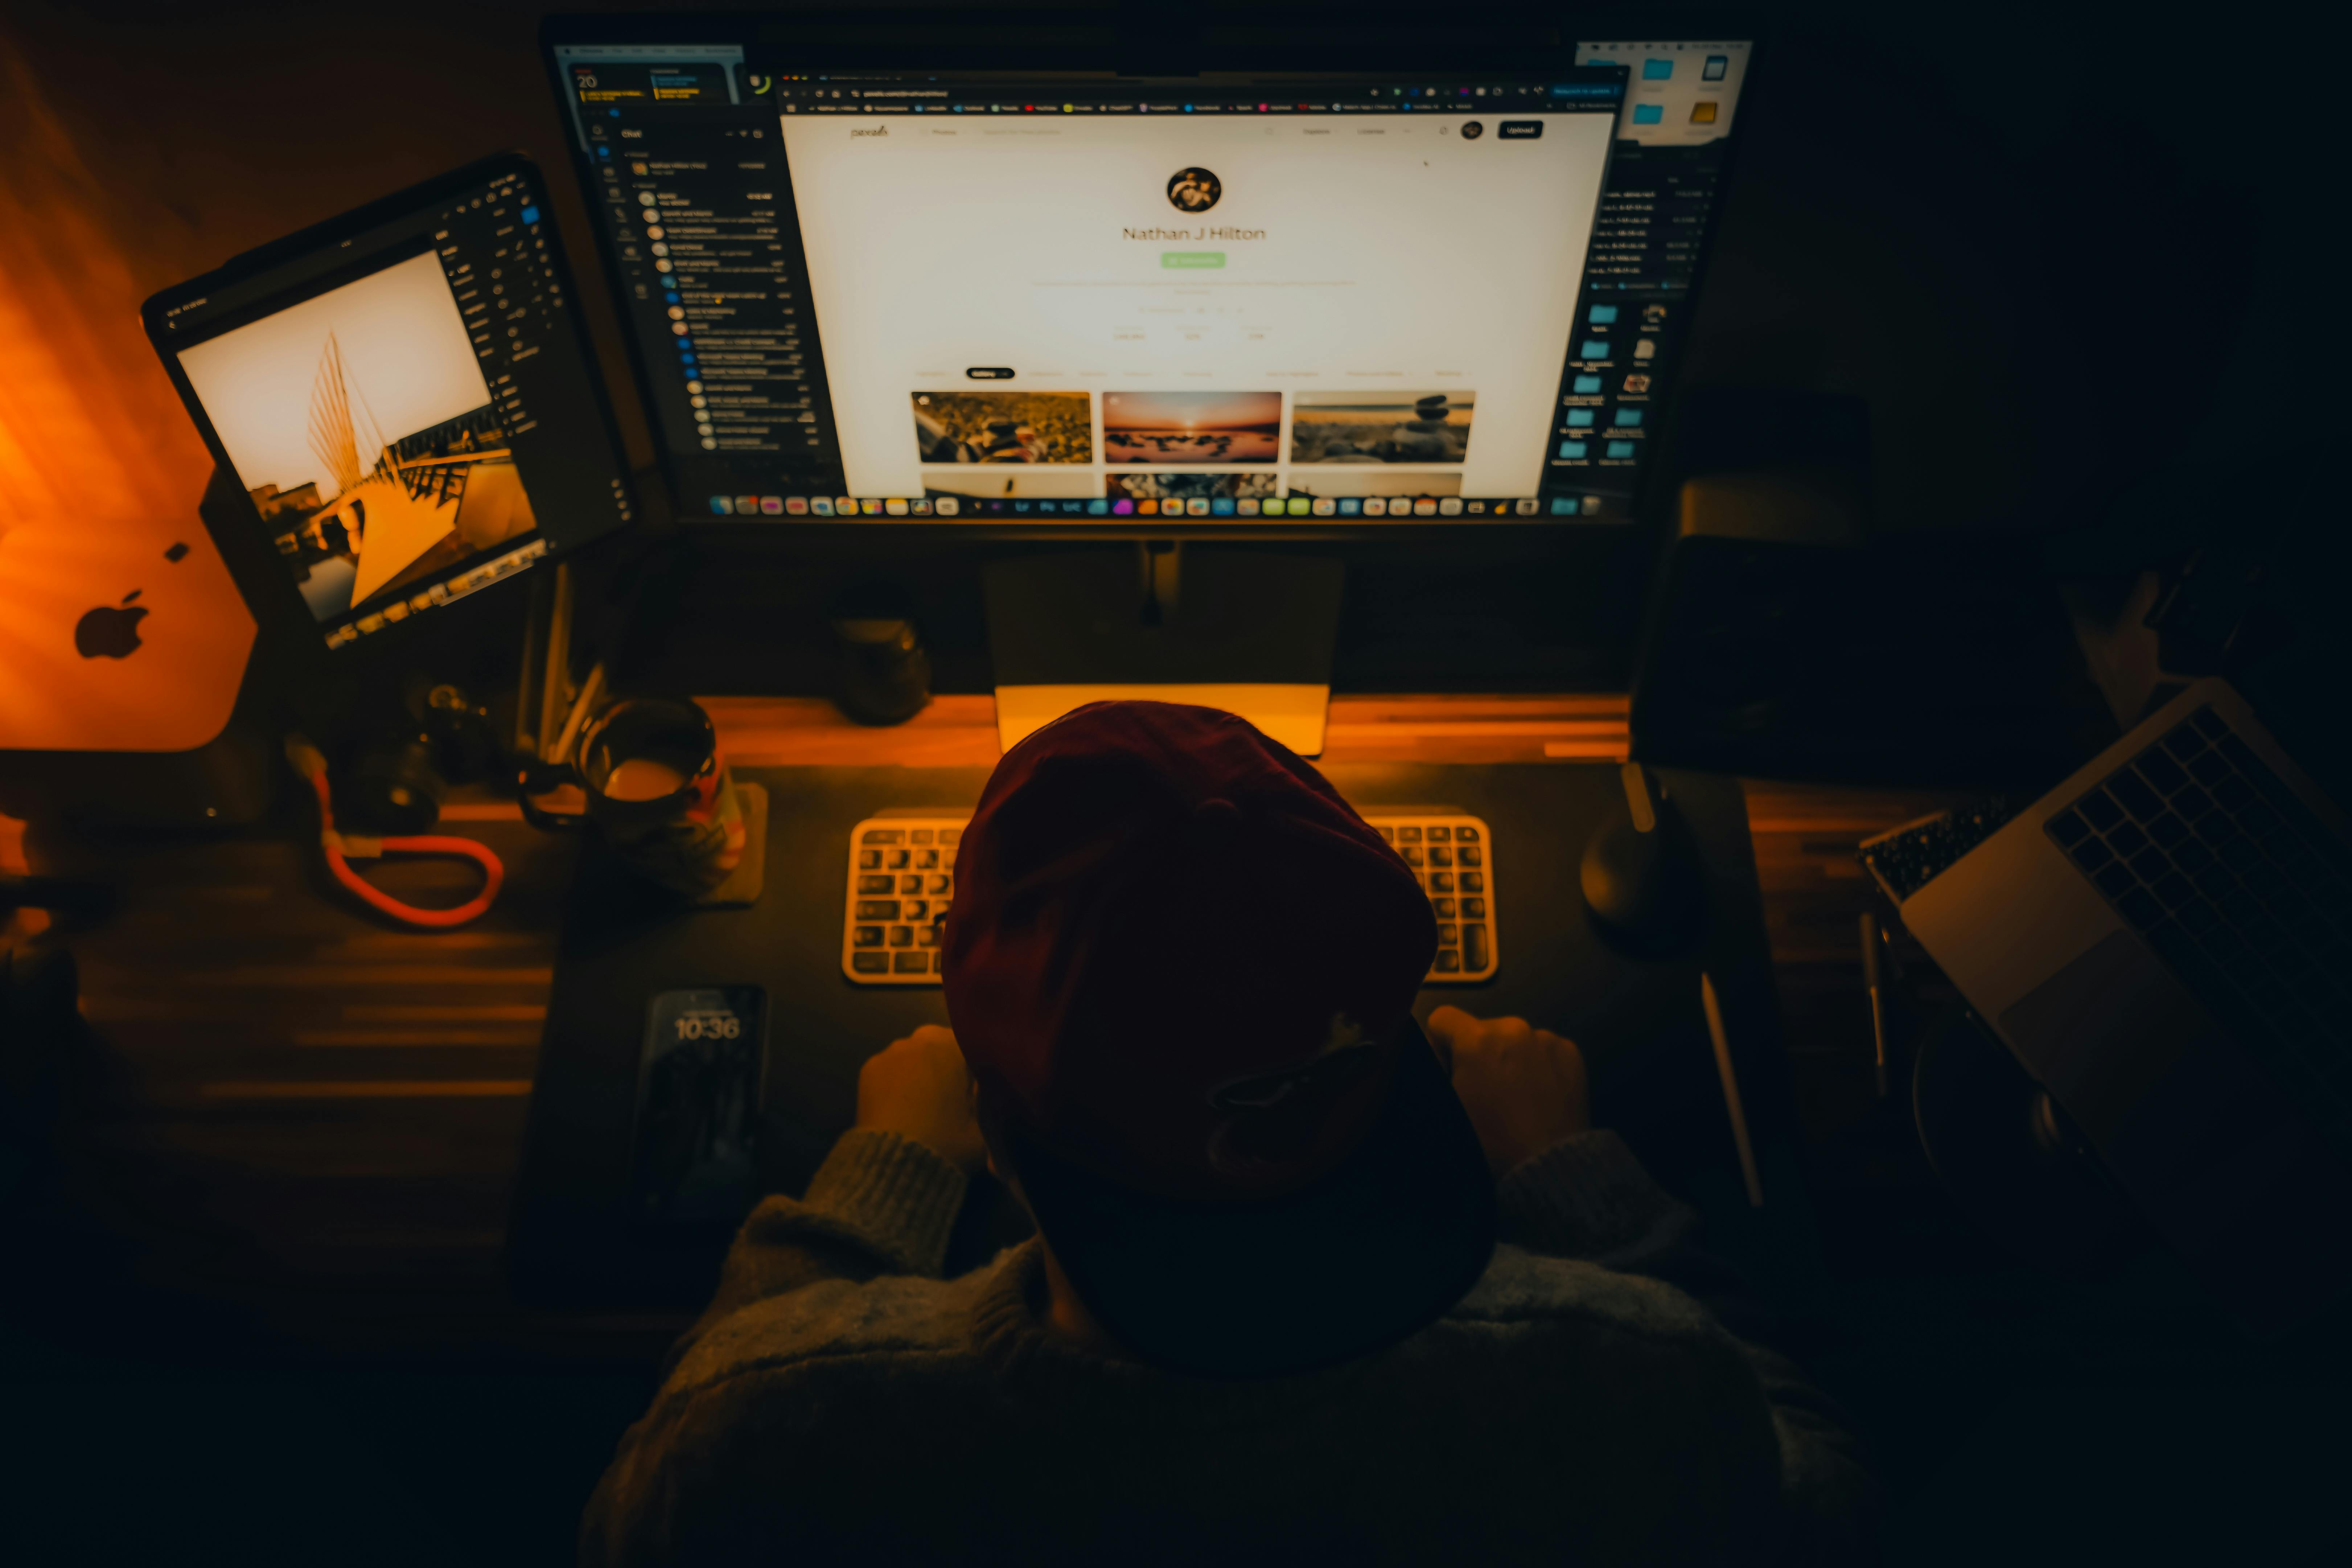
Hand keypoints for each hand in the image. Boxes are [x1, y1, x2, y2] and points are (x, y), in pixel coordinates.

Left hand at [855, 1025, 986, 1173]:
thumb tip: (989, 1087)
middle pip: (942, 1046)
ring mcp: (891, 1050)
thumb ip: (992, 1098)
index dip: (978, 1065)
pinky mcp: (868, 1067)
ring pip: (915, 1055)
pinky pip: (892, 1067)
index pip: (974, 1043)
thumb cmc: (948, 1142)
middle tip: (952, 1097)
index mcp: (955, 1045)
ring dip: (921, 1071)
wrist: (896, 1165)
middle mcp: (921, 1037)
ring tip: (924, 1104)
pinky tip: (902, 1106)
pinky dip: (897, 1081)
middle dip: (948, 1065)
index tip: (978, 1087)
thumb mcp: (986, 1124)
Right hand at [1425, 1007, 1589, 1177]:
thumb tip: (1439, 1062)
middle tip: (1485, 1092)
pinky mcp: (1570, 1053)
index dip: (1439, 1044)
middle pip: (1482, 1030)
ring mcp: (1546, 1040)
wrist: (1548, 1166)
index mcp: (1478, 1041)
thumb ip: (1437, 1075)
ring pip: (1515, 1040)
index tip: (1449, 1070)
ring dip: (1510, 1059)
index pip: (1442, 1018)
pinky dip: (1538, 1066)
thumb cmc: (1496, 1145)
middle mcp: (1514, 1030)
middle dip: (1479, 1055)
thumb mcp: (1449, 1109)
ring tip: (1515, 1097)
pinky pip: (1543, 1049)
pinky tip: (1537, 1095)